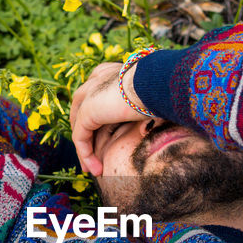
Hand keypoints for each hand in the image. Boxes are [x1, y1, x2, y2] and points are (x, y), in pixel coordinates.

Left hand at [69, 61, 148, 175]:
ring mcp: (88, 93)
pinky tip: (96, 170)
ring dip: (85, 150)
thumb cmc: (162, 88)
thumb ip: (145, 106)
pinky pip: (81, 137)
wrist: (156, 82)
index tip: (106, 139)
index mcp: (111, 72)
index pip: (97, 97)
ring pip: (80, 126)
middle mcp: (96, 79)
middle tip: (92, 157)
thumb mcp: (151, 98)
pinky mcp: (86, 110)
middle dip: (85, 135)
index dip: (98, 119)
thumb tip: (158, 120)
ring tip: (92, 169)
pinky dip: (86, 155)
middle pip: (82, 111)